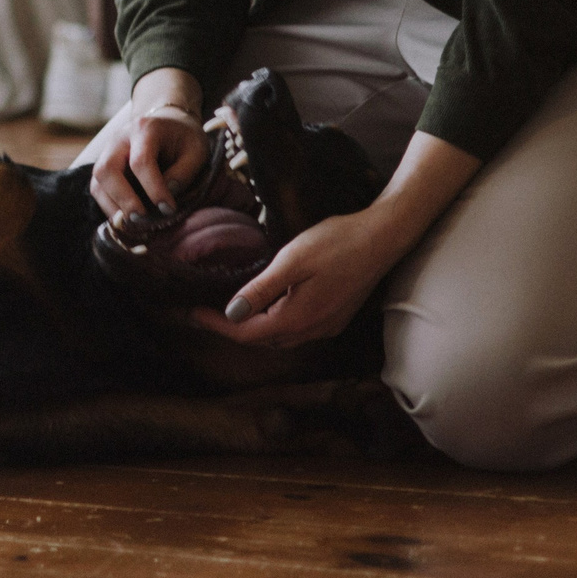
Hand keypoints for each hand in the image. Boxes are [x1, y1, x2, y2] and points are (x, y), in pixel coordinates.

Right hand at [77, 68, 205, 222]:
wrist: (166, 122)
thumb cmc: (184, 138)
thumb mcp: (196, 150)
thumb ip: (184, 172)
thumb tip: (167, 197)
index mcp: (145, 129)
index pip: (141, 162)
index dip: (153, 189)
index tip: (168, 209)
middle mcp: (119, 139)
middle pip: (107, 170)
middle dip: (124, 199)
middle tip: (142, 220)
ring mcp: (107, 152)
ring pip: (97, 182)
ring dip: (114, 207)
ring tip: (135, 225)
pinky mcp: (103, 167)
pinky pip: (98, 190)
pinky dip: (110, 208)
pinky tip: (127, 220)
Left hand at [191, 206, 409, 347]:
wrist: (383, 238)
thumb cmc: (338, 243)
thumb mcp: (292, 261)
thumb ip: (261, 289)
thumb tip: (232, 314)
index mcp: (297, 318)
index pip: (247, 333)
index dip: (217, 325)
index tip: (193, 313)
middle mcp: (313, 329)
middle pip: (263, 340)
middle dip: (233, 329)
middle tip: (206, 312)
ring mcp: (327, 325)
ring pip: (281, 337)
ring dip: (255, 329)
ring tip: (231, 311)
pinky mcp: (337, 317)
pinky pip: (298, 330)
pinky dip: (276, 324)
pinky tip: (270, 307)